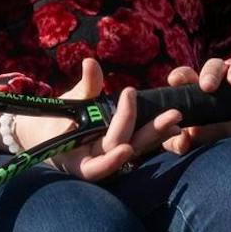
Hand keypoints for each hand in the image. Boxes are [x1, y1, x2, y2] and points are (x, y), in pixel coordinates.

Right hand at [0, 57, 175, 180]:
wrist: (54, 132)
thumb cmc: (57, 118)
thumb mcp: (69, 102)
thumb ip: (85, 87)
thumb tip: (91, 63)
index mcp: (77, 160)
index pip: (96, 168)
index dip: (110, 161)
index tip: (124, 147)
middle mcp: (98, 162)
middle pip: (124, 151)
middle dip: (147, 133)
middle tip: (172, 114)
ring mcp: (113, 156)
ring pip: (137, 148)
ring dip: (157, 134)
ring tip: (176, 120)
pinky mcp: (124, 148)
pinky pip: (141, 142)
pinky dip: (155, 134)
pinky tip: (174, 126)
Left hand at [160, 54, 230, 151]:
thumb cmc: (211, 144)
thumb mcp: (191, 145)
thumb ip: (177, 143)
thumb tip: (181, 141)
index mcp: (197, 92)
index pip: (186, 76)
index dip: (180, 75)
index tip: (175, 81)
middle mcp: (219, 84)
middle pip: (214, 66)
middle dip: (210, 73)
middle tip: (207, 87)